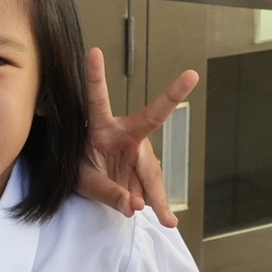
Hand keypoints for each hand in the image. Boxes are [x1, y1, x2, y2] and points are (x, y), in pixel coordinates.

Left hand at [79, 55, 198, 226]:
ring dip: (157, 197)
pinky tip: (167, 220)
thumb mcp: (85, 184)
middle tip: (190, 75)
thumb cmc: (81, 173)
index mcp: (101, 128)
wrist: (92, 187)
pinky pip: (155, 192)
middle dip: (172, 95)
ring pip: (153, 172)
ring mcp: (140, 151)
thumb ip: (109, 193)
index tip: (93, 51)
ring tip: (165, 218)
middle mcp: (126, 134)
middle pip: (153, 117)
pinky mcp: (147, 170)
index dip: (95, 76)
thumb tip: (136, 206)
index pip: (97, 99)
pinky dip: (159, 207)